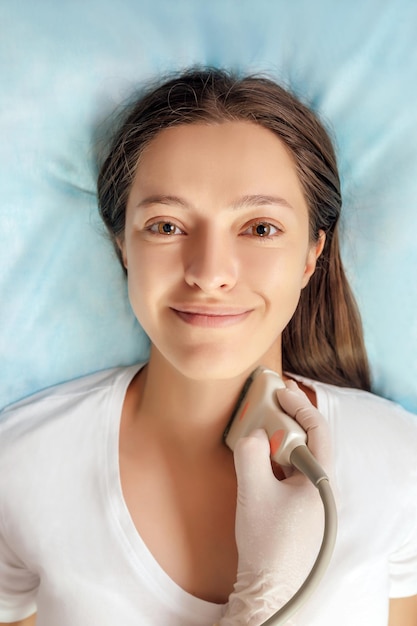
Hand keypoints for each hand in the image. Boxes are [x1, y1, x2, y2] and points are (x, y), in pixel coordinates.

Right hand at [218, 381, 332, 625]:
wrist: (268, 588)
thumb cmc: (266, 542)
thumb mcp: (253, 492)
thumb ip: (250, 454)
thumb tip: (252, 433)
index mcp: (320, 479)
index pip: (317, 430)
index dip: (299, 406)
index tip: (280, 391)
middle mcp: (321, 487)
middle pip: (307, 441)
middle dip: (288, 417)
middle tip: (271, 398)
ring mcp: (311, 500)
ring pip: (297, 457)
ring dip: (279, 437)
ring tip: (261, 421)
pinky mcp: (299, 510)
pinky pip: (289, 473)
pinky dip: (275, 458)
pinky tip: (259, 456)